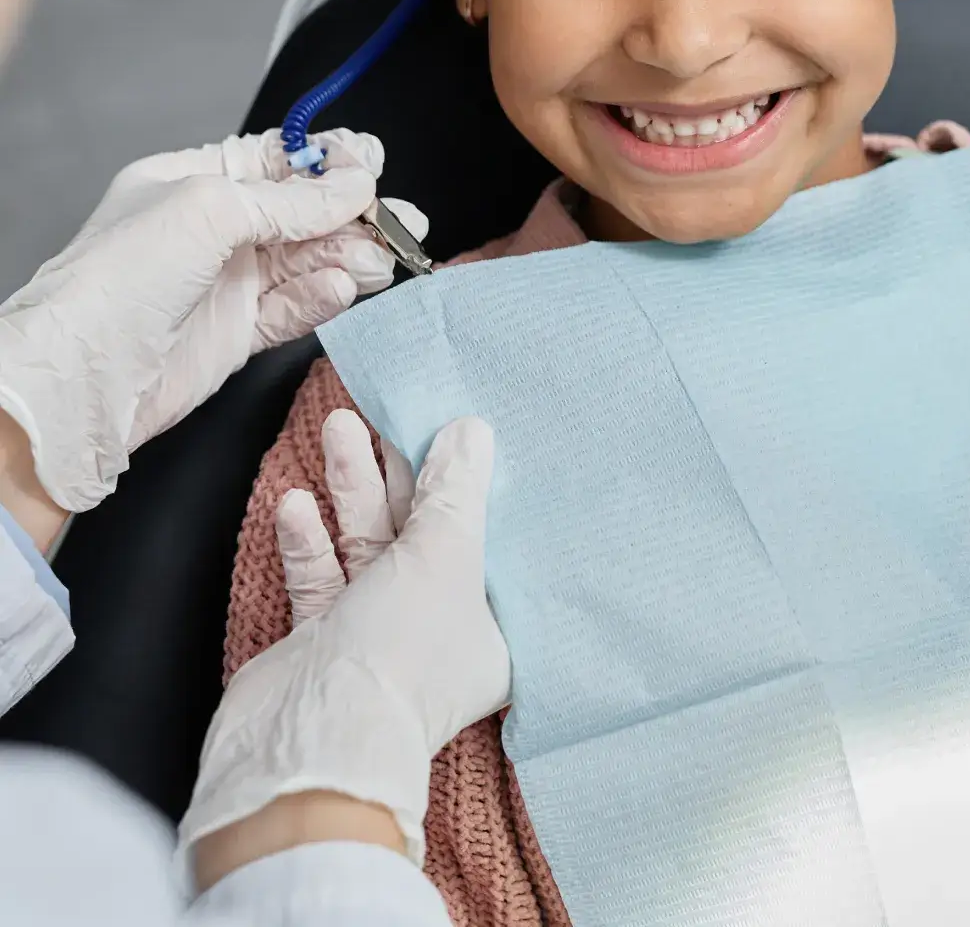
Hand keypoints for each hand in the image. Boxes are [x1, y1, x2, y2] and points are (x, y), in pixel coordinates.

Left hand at [0, 129, 427, 520]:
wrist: (84, 379)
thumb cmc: (115, 282)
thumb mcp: (210, 210)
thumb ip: (292, 199)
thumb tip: (353, 186)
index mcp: (192, 181)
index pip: (277, 161)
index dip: (328, 163)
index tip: (371, 166)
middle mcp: (211, 229)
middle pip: (303, 212)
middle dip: (354, 214)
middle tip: (399, 220)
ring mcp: (226, 281)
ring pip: (309, 260)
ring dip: (349, 257)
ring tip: (379, 262)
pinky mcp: (238, 331)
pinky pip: (296, 307)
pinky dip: (324, 298)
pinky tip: (341, 290)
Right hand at [180, 414, 509, 876]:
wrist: (309, 739)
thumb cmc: (402, 648)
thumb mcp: (446, 554)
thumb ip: (455, 489)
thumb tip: (472, 431)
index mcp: (493, 627)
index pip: (491, 542)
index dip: (475, 486)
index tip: (461, 430)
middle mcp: (439, 632)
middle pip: (424, 535)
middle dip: (402, 473)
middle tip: (385, 411)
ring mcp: (377, 636)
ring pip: (369, 545)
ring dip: (353, 488)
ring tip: (340, 426)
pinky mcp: (323, 641)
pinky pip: (322, 576)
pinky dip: (311, 538)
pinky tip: (296, 501)